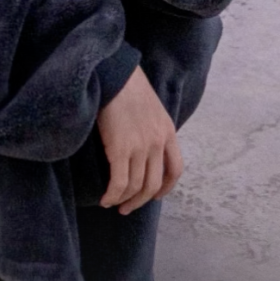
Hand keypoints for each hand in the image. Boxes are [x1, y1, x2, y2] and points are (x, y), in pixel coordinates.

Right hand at [97, 66, 182, 214]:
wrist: (114, 73)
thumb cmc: (126, 83)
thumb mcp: (150, 105)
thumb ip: (151, 125)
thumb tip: (141, 140)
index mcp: (168, 131)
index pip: (175, 169)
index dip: (166, 187)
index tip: (154, 195)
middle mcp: (158, 143)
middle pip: (153, 183)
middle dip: (140, 200)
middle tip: (128, 207)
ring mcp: (141, 147)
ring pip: (136, 186)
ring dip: (125, 200)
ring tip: (113, 204)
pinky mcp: (121, 149)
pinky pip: (119, 182)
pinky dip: (112, 195)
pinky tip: (105, 198)